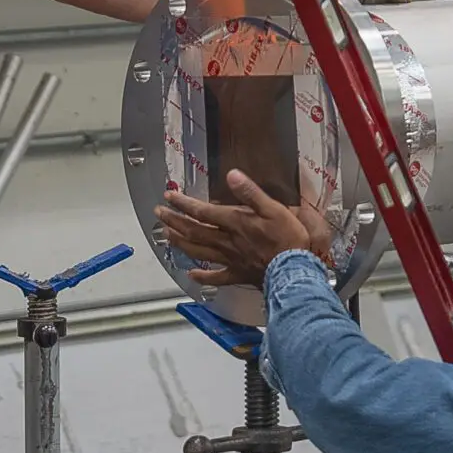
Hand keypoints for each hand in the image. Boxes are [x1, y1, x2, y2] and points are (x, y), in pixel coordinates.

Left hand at [157, 171, 333, 287]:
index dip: (183, 203)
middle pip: (194, 231)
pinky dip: (202, 276)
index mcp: (234, 223)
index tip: (168, 197)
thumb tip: (232, 175)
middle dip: (174, 221)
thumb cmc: (287, 239)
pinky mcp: (237, 274)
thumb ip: (251, 192)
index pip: (202, 212)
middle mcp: (226, 241)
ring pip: (198, 251)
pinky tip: (191, 274)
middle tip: (158, 214)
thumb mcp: (274, 209)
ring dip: (180, 243)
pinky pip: (215, 278)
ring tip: (166, 236)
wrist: (294, 271)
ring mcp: (230, 259)